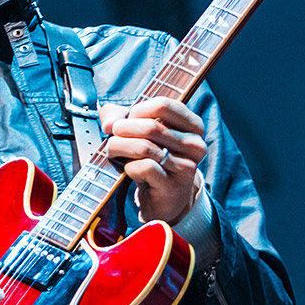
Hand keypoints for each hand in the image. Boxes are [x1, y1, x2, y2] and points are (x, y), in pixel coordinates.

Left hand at [100, 96, 206, 223]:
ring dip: (120, 147)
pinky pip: (143, 167)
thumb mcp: (140, 131)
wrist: (165, 199)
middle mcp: (195, 145)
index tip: (126, 119)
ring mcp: (186, 167)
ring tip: (113, 151)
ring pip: (144, 147)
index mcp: (193, 126)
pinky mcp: (173, 186)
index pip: (164, 105)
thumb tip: (109, 123)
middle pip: (150, 126)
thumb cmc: (153, 158)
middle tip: (112, 137)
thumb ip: (120, 116)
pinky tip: (129, 170)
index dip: (138, 110)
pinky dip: (128, 167)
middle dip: (122, 129)